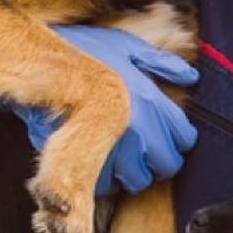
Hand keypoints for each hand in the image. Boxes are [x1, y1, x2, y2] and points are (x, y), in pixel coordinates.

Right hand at [0, 25, 198, 194]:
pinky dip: (104, 179)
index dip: (175, 140)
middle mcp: (140, 129)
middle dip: (155, 161)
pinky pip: (108, 186)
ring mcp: (115, 149)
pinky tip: (95, 162)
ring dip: (129, 172)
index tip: (163, 137)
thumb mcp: (128, 47)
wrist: (42, 69)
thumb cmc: (86, 54)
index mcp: (153, 103)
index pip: (184, 139)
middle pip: (165, 165)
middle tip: (139, 151)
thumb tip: (191, 77)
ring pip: (137, 179)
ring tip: (115, 156)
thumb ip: (162, 63)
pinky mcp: (89, 164)